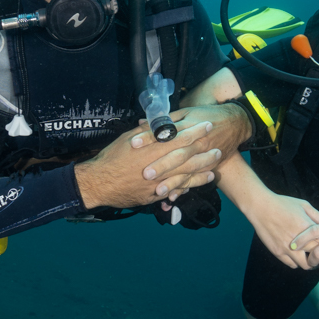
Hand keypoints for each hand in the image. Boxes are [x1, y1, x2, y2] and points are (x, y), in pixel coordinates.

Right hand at [74, 120, 217, 208]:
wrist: (99, 182)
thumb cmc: (112, 157)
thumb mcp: (129, 138)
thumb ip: (148, 132)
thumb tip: (161, 123)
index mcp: (153, 148)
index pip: (180, 137)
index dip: (195, 131)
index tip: (207, 125)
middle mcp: (159, 166)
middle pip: (188, 159)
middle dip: (205, 155)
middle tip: (219, 149)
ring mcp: (158, 183)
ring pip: (185, 177)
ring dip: (200, 174)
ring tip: (213, 171)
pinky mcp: (154, 195)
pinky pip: (175, 191)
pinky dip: (186, 188)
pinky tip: (195, 186)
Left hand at [129, 105, 249, 198]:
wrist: (235, 122)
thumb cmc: (207, 115)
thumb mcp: (186, 113)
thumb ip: (165, 119)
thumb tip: (142, 121)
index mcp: (187, 126)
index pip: (166, 132)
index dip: (149, 137)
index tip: (133, 143)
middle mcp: (195, 142)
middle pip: (176, 155)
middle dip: (162, 165)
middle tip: (146, 174)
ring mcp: (202, 155)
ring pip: (186, 170)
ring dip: (173, 182)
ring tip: (158, 191)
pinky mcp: (208, 165)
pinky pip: (194, 179)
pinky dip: (183, 188)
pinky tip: (172, 197)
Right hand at [240, 190, 318, 268]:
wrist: (261, 207)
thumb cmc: (283, 204)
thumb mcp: (304, 205)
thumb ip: (318, 217)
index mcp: (307, 227)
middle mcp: (299, 240)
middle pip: (317, 256)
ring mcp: (287, 248)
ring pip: (305, 265)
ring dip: (309, 262)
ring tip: (309, 257)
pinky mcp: (278, 252)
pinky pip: (292, 265)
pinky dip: (296, 262)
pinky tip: (297, 256)